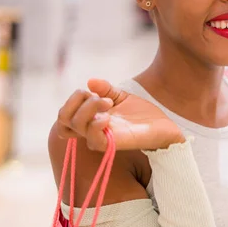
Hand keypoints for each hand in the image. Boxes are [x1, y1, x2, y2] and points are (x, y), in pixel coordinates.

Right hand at [56, 79, 184, 151]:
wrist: (164, 126)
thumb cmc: (141, 114)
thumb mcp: (121, 96)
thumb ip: (105, 89)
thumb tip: (90, 81)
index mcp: (91, 119)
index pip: (64, 114)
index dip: (73, 99)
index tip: (92, 91)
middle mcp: (92, 130)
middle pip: (64, 120)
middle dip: (77, 101)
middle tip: (101, 98)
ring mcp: (101, 137)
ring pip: (76, 127)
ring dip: (88, 109)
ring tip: (108, 103)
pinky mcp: (113, 144)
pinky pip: (94, 140)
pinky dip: (96, 125)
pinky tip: (108, 117)